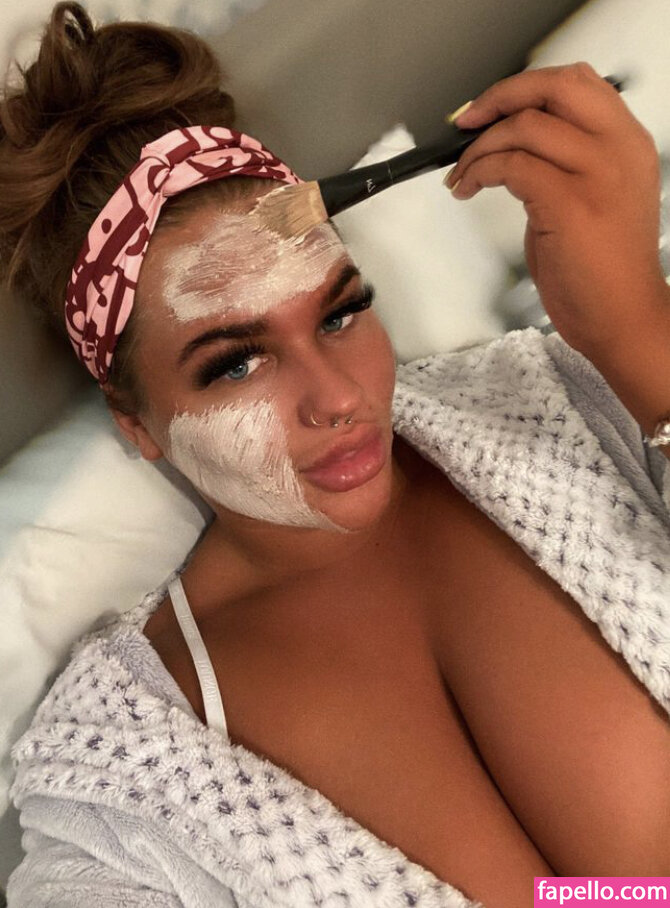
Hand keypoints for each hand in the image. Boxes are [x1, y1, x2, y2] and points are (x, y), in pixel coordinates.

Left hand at [445, 63, 668, 358]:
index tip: (489, 108)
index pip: (578, 82)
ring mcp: (596, 173)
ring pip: (524, 126)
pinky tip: (468, 188)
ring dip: (478, 147)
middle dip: (499, 98)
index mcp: (627, 143)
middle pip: (554, 87)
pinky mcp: (569, 203)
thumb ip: (565, 164)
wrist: (623, 319)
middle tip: (466, 123)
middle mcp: (618, 148)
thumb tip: (512, 145)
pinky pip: (510, 166)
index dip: (525, 87)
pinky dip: (478, 172)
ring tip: (461, 175)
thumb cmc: (604, 271)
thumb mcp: (595, 198)